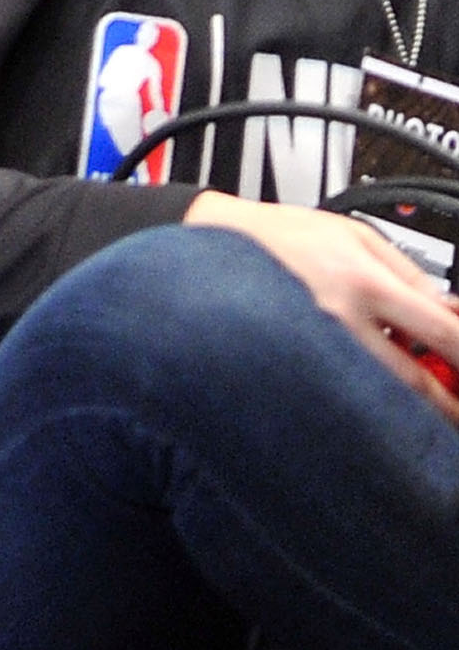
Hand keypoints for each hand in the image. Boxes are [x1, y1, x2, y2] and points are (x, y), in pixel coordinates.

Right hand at [186, 191, 458, 426]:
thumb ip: (408, 272)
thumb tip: (450, 309)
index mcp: (363, 282)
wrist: (215, 242)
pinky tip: (377, 404)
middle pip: (414, 382)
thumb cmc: (281, 234)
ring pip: (378, 397)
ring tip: (433, 416)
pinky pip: (342, 396)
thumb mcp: (354, 233)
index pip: (441, 331)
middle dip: (448, 405)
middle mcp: (341, 322)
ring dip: (411, 411)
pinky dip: (366, 404)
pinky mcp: (294, 366)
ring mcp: (314, 350)